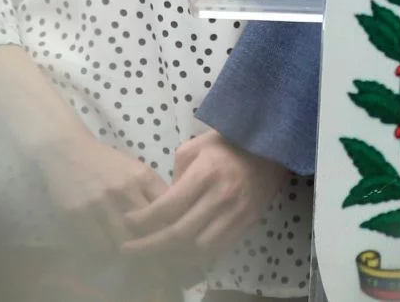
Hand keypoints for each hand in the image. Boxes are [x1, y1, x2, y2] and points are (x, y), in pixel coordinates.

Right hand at [31, 126, 168, 247]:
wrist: (68, 151)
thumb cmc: (107, 163)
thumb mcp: (137, 170)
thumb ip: (154, 193)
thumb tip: (176, 220)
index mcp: (143, 177)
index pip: (166, 212)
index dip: (171, 232)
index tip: (174, 246)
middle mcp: (123, 190)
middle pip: (145, 232)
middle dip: (152, 248)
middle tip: (156, 262)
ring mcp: (98, 204)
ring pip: (121, 243)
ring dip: (127, 252)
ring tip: (131, 256)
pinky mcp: (76, 215)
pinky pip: (96, 245)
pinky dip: (104, 251)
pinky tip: (107, 248)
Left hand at [119, 129, 284, 271]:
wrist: (271, 147)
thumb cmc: (227, 143)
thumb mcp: (195, 147)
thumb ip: (176, 174)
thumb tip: (162, 203)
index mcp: (205, 173)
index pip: (167, 207)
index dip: (143, 220)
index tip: (128, 223)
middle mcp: (221, 196)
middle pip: (179, 233)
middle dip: (149, 246)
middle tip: (128, 249)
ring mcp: (236, 212)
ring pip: (198, 249)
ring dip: (172, 256)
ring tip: (153, 254)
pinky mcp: (247, 223)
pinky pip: (218, 249)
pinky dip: (196, 257)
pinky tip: (180, 254)